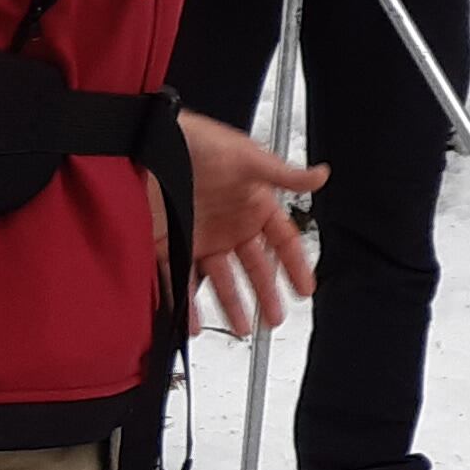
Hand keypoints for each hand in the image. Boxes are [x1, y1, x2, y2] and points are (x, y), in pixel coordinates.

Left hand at [184, 114, 323, 338]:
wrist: (148, 143)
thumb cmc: (198, 141)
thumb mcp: (247, 157)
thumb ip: (285, 175)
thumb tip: (320, 176)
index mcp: (252, 203)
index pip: (282, 240)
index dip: (295, 265)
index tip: (305, 288)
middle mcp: (228, 223)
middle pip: (253, 267)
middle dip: (266, 294)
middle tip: (275, 317)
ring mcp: (199, 235)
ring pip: (220, 279)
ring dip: (231, 305)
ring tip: (241, 328)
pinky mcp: (168, 243)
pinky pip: (179, 280)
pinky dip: (186, 304)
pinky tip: (193, 322)